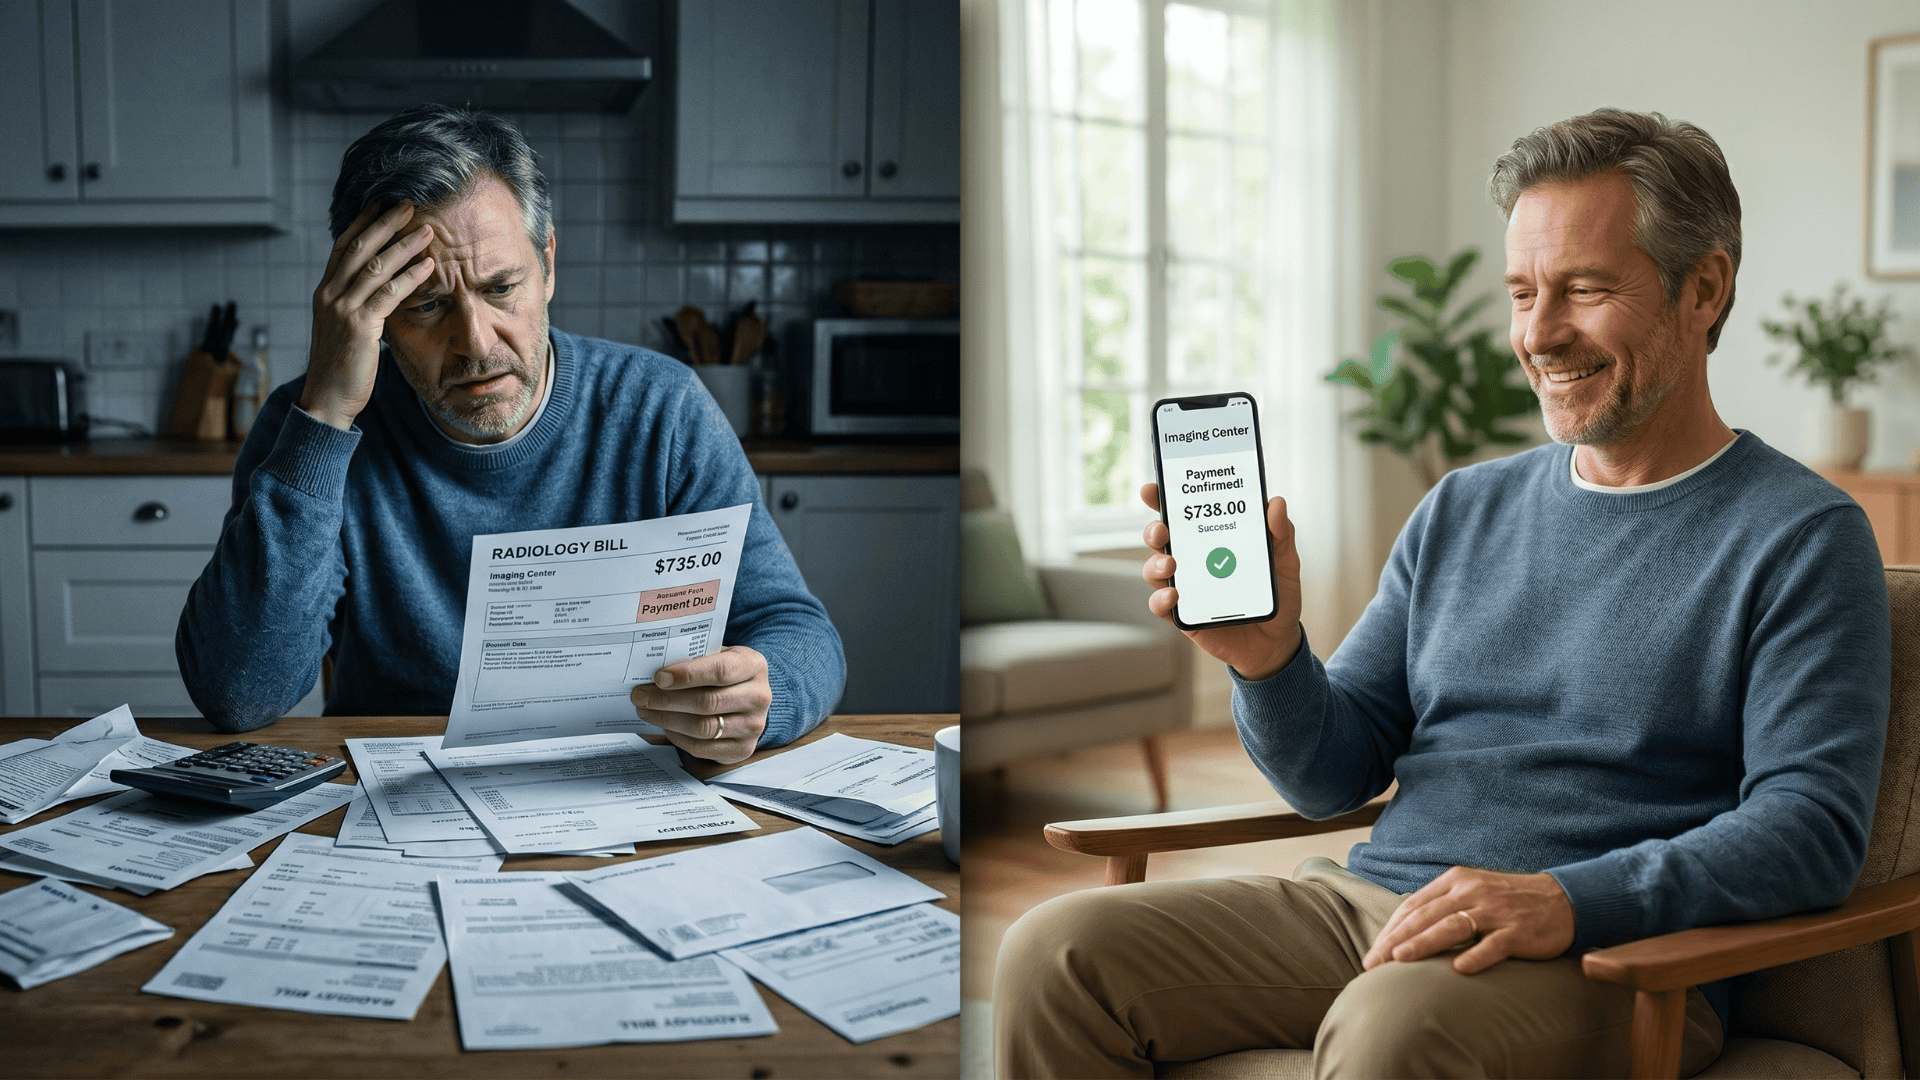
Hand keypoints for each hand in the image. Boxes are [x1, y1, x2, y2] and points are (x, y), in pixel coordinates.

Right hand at [300, 202, 437, 430]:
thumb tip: (379, 288)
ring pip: (375, 267)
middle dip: (385, 224)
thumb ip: (358, 304)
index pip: (343, 247)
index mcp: (325, 291)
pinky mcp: (358, 327)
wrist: (327, 398)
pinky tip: (428, 267)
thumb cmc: (343, 365)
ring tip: (428, 231)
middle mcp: (329, 294)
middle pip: (359, 248)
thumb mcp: (346, 327)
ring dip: (404, 246)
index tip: (382, 204)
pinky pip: (387, 295)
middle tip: (409, 204)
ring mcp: (341, 309)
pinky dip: (409, 278)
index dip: (363, 223)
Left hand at [630, 645, 771, 763]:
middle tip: (640, 695)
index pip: (720, 670)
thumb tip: (653, 670)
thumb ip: (695, 659)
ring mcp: (753, 726)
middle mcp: (759, 697)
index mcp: (754, 666)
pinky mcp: (742, 749)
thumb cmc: (727, 673)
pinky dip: (677, 737)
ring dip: (667, 719)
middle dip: (668, 699)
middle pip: (708, 702)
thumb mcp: (720, 656)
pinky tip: (665, 726)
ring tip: (646, 710)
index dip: (687, 674)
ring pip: (703, 727)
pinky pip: (702, 747)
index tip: (659, 677)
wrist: (751, 699)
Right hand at [1140, 483, 1303, 679]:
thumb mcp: (1284, 562)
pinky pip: (1161, 606)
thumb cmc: (1277, 596)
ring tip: (1170, 565)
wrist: (1277, 642)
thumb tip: (1276, 503)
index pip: (1183, 515)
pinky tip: (1173, 597)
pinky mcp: (1184, 615)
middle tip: (1163, 530)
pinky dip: (1161, 600)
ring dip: (1155, 564)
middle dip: (1154, 531)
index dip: (1163, 499)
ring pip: (1155, 570)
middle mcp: (1193, 561)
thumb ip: (1280, 534)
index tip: (1153, 489)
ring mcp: (1186, 587)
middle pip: (1161, 539)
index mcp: (1213, 540)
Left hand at [1362, 866, 1576, 974]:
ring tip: (1400, 960)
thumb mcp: (1472, 892)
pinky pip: (1494, 944)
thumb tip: (1404, 932)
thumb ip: (1442, 906)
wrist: (1563, 899)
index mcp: (1456, 881)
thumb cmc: (1509, 901)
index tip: (1373, 952)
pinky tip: (1459, 969)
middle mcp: (1472, 891)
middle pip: (1426, 916)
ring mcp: (1496, 911)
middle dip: (1396, 940)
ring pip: (1452, 926)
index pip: (1414, 905)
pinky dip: (1476, 956)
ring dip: (1424, 943)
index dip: (1391, 930)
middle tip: (1374, 963)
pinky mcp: (1518, 930)